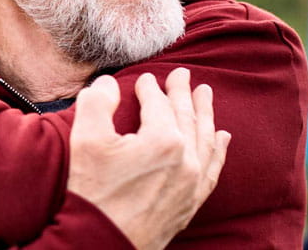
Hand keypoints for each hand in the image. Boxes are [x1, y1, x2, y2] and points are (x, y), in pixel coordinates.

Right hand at [67, 69, 230, 249]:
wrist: (102, 241)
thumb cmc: (93, 192)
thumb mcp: (86, 140)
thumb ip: (97, 103)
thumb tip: (108, 83)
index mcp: (163, 139)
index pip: (159, 104)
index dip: (151, 88)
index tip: (145, 78)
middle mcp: (186, 159)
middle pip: (186, 116)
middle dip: (183, 93)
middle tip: (183, 74)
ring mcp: (193, 182)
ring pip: (205, 139)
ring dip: (205, 114)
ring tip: (206, 95)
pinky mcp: (192, 201)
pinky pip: (213, 169)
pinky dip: (217, 150)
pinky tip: (221, 138)